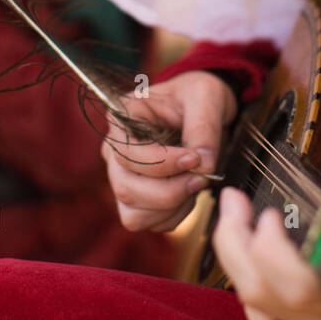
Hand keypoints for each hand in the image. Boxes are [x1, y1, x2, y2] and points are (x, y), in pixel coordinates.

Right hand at [102, 69, 236, 232]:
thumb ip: (204, 129)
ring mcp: (122, 176)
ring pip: (133, 214)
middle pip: (127, 188)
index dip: (163, 164)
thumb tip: (204, 165)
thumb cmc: (198, 96)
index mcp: (121, 117)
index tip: (195, 159)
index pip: (128, 153)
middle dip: (169, 192)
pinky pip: (148, 222)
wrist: (201, 108)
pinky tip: (189, 194)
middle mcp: (114, 149)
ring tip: (195, 184)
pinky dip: (173, 216)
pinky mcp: (136, 198)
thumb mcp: (206, 99)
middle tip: (203, 178)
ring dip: (171, 208)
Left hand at [212, 168, 320, 319]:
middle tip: (233, 201)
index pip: (299, 284)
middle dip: (235, 243)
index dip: (268, 248)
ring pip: (263, 315)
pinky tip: (253, 268)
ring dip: (236, 264)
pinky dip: (252, 303)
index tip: (267, 210)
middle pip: (267, 295)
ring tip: (236, 220)